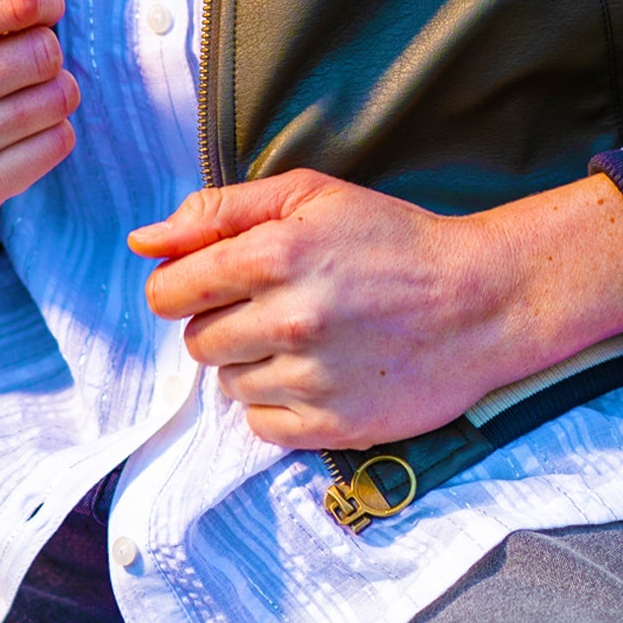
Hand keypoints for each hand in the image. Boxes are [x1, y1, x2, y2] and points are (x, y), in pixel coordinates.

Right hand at [0, 0, 77, 222]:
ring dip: (53, 84)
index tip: (35, 2)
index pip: (18, 1)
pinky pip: (57, 146)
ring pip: (55, 101)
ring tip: (21, 80)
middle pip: (41, 54)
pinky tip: (18, 118)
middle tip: (22, 45)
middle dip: (44, 42)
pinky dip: (52, 126)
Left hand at [128, 169, 622, 449]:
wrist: (480, 303)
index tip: (206, 285)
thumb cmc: (393, 239)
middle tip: (269, 308)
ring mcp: (311, 377)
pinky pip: (261, 425)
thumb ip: (218, 211)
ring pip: (227, 384)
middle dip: (220, 324)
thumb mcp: (310, 196)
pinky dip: (276, 405)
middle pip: (196, 341)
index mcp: (274, 253)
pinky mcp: (332, 425)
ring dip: (251, 363)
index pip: (170, 291)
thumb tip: (143, 240)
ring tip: (303, 339)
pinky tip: (314, 374)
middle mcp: (288, 318)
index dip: (178, 287)